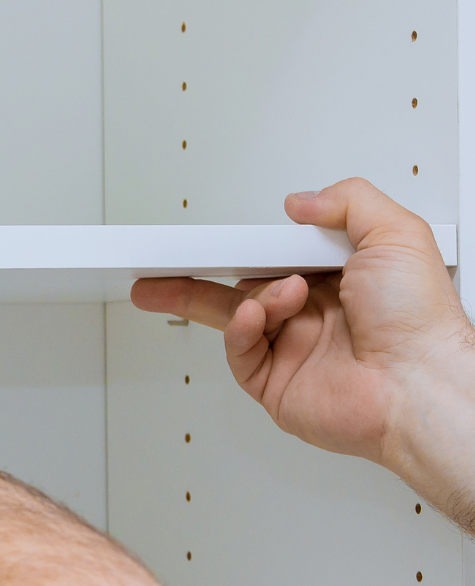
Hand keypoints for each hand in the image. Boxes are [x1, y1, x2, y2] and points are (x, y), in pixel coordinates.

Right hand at [131, 178, 474, 489]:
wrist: (419, 385)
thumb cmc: (422, 323)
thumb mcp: (398, 235)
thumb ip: (349, 201)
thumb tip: (303, 201)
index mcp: (339, 278)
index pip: (275, 252)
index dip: (242, 242)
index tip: (210, 234)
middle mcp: (314, 314)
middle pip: (239, 283)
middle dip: (196, 272)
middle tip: (162, 260)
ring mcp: (292, 348)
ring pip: (231, 315)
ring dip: (232, 298)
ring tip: (246, 295)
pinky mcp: (275, 381)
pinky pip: (237, 350)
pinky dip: (239, 328)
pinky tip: (256, 315)